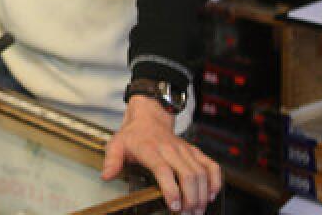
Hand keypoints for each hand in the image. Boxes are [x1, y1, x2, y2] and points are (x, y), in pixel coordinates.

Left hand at [102, 96, 221, 213]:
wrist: (149, 117)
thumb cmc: (133, 134)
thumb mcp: (116, 144)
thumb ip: (112, 161)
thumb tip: (107, 176)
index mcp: (150, 149)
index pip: (164, 170)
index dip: (171, 189)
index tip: (174, 206)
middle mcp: (170, 149)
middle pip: (187, 175)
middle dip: (190, 198)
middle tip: (187, 213)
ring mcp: (184, 150)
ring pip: (200, 173)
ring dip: (202, 194)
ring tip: (197, 211)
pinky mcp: (194, 151)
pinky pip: (211, 165)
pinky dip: (215, 181)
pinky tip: (212, 195)